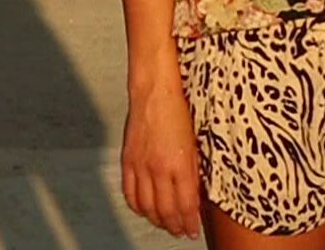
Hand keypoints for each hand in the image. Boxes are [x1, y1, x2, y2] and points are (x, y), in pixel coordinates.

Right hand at [121, 81, 204, 238]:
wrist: (155, 91)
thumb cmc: (180, 111)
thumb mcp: (196, 143)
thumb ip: (194, 171)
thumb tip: (196, 195)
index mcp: (180, 164)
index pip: (185, 205)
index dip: (189, 222)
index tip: (193, 230)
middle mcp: (158, 169)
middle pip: (165, 211)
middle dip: (174, 226)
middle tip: (181, 232)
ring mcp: (140, 166)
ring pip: (146, 206)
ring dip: (156, 220)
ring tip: (165, 224)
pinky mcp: (128, 161)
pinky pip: (129, 193)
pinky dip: (137, 207)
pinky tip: (145, 210)